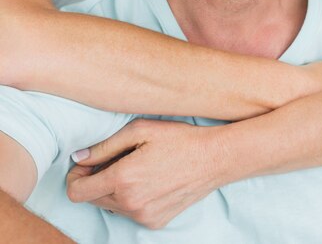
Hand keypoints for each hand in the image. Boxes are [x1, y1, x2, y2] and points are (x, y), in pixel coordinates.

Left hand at [67, 118, 224, 228]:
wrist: (213, 159)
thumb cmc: (177, 139)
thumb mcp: (139, 130)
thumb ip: (104, 146)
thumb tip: (79, 157)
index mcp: (123, 179)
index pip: (78, 191)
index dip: (76, 176)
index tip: (86, 162)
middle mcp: (130, 203)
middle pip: (92, 199)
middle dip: (93, 179)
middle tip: (112, 159)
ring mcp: (143, 216)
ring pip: (109, 206)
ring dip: (111, 189)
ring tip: (132, 167)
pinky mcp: (155, 221)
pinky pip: (129, 212)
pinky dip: (129, 197)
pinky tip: (146, 179)